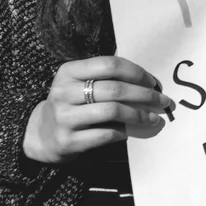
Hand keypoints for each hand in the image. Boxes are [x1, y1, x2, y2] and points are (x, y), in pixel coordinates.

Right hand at [21, 56, 173, 163]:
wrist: (43, 134)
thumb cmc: (73, 104)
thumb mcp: (81, 84)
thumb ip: (108, 79)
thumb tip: (150, 84)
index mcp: (68, 72)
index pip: (110, 64)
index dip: (136, 72)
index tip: (153, 82)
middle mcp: (63, 92)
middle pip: (115, 89)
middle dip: (145, 95)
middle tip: (163, 101)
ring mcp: (64, 117)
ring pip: (112, 111)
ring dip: (139, 115)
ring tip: (154, 119)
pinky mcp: (68, 141)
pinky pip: (105, 134)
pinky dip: (123, 132)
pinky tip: (130, 131)